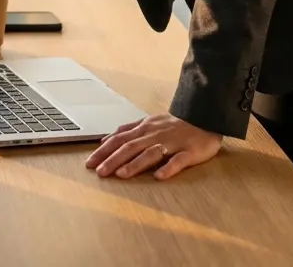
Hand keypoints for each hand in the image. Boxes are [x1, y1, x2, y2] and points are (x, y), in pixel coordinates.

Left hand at [85, 113, 222, 180]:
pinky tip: (159, 177)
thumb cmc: (172, 124)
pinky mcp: (189, 152)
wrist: (203, 117)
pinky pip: (177, 161)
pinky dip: (168, 168)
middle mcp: (153, 135)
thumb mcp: (147, 122)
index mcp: (143, 129)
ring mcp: (171, 143)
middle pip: (130, 147)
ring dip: (134, 164)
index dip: (103, 151)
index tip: (89, 162)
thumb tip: (104, 140)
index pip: (118, 139)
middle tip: (99, 172)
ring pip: (150, 153)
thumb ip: (127, 130)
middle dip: (112, 159)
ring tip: (121, 174)